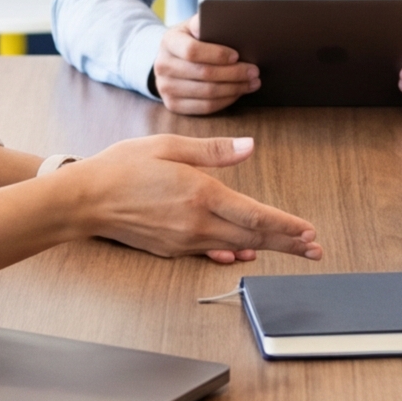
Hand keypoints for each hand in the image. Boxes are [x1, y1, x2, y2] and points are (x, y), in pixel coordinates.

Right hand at [64, 134, 320, 262]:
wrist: (85, 199)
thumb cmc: (123, 167)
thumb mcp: (169, 147)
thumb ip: (212, 150)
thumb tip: (249, 147)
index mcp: (201, 194)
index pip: (255, 215)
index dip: (286, 225)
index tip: (310, 232)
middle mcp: (197, 224)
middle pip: (253, 237)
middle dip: (287, 243)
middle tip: (315, 249)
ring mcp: (184, 241)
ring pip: (236, 246)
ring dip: (266, 248)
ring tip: (292, 249)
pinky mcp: (172, 249)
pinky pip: (211, 252)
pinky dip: (234, 252)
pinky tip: (245, 253)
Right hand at [153, 17, 257, 114]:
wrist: (171, 59)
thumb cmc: (191, 39)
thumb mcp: (194, 26)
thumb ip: (205, 23)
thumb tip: (223, 20)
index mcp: (168, 41)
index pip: (192, 51)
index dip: (217, 54)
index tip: (237, 55)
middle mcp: (162, 66)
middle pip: (203, 73)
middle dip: (233, 73)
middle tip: (254, 71)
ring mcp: (165, 88)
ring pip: (207, 93)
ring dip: (234, 89)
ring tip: (252, 83)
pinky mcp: (173, 105)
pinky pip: (205, 107)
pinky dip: (226, 101)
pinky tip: (238, 93)